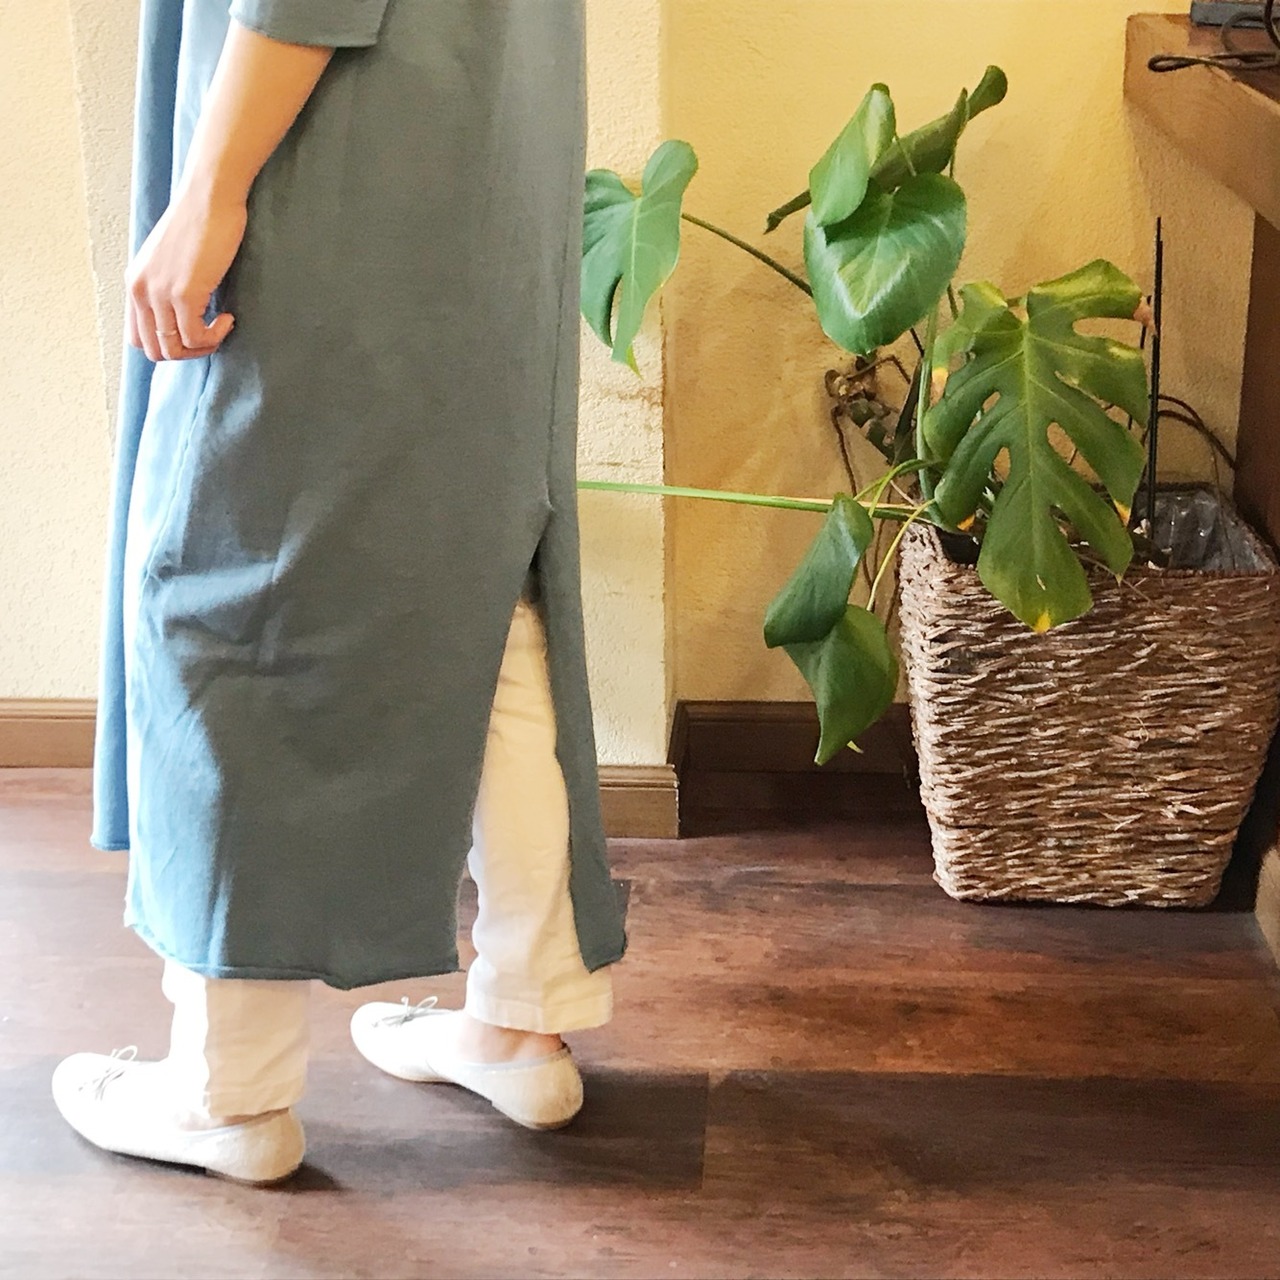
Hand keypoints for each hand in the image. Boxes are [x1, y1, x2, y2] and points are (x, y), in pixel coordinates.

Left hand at [125, 187, 246, 361]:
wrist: (209, 197)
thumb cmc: (199, 223)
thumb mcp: (170, 260)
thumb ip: (165, 287)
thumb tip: (181, 316)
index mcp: (135, 284)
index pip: (137, 339)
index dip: (167, 345)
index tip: (192, 331)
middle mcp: (141, 291)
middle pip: (155, 350)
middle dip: (186, 352)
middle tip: (210, 334)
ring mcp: (160, 293)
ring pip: (175, 349)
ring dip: (203, 346)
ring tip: (221, 325)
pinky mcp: (183, 293)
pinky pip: (197, 337)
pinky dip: (216, 336)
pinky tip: (228, 317)